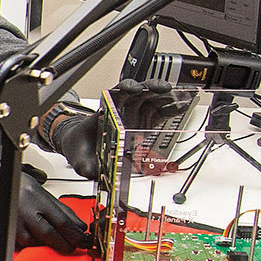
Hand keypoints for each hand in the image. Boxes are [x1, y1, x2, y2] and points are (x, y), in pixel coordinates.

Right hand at [0, 163, 92, 254]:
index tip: (85, 239)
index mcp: (37, 199)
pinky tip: (35, 239)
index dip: (77, 234)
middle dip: (66, 244)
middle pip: (52, 236)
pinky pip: (23, 244)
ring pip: (38, 242)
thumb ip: (58, 207)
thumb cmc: (8, 184)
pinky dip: (32, 243)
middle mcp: (25, 212)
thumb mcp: (38, 189)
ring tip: (54, 240)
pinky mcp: (4, 233)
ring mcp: (14, 224)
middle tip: (75, 245)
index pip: (63, 222)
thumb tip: (77, 223)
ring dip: (48, 243)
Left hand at [34, 79, 181, 179]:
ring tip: (179, 99)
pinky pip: (158, 113)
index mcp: (105, 111)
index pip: (116, 94)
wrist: (83, 150)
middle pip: (138, 92)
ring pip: (151, 100)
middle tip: (165, 90)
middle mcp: (121, 110)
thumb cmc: (81, 147)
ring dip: (165, 98)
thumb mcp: (80, 158)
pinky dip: (170, 110)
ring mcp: (134, 115)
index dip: (126, 89)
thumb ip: (86, 166)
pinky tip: (180, 107)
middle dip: (152, 88)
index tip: (134, 90)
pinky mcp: (143, 124)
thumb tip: (93, 172)